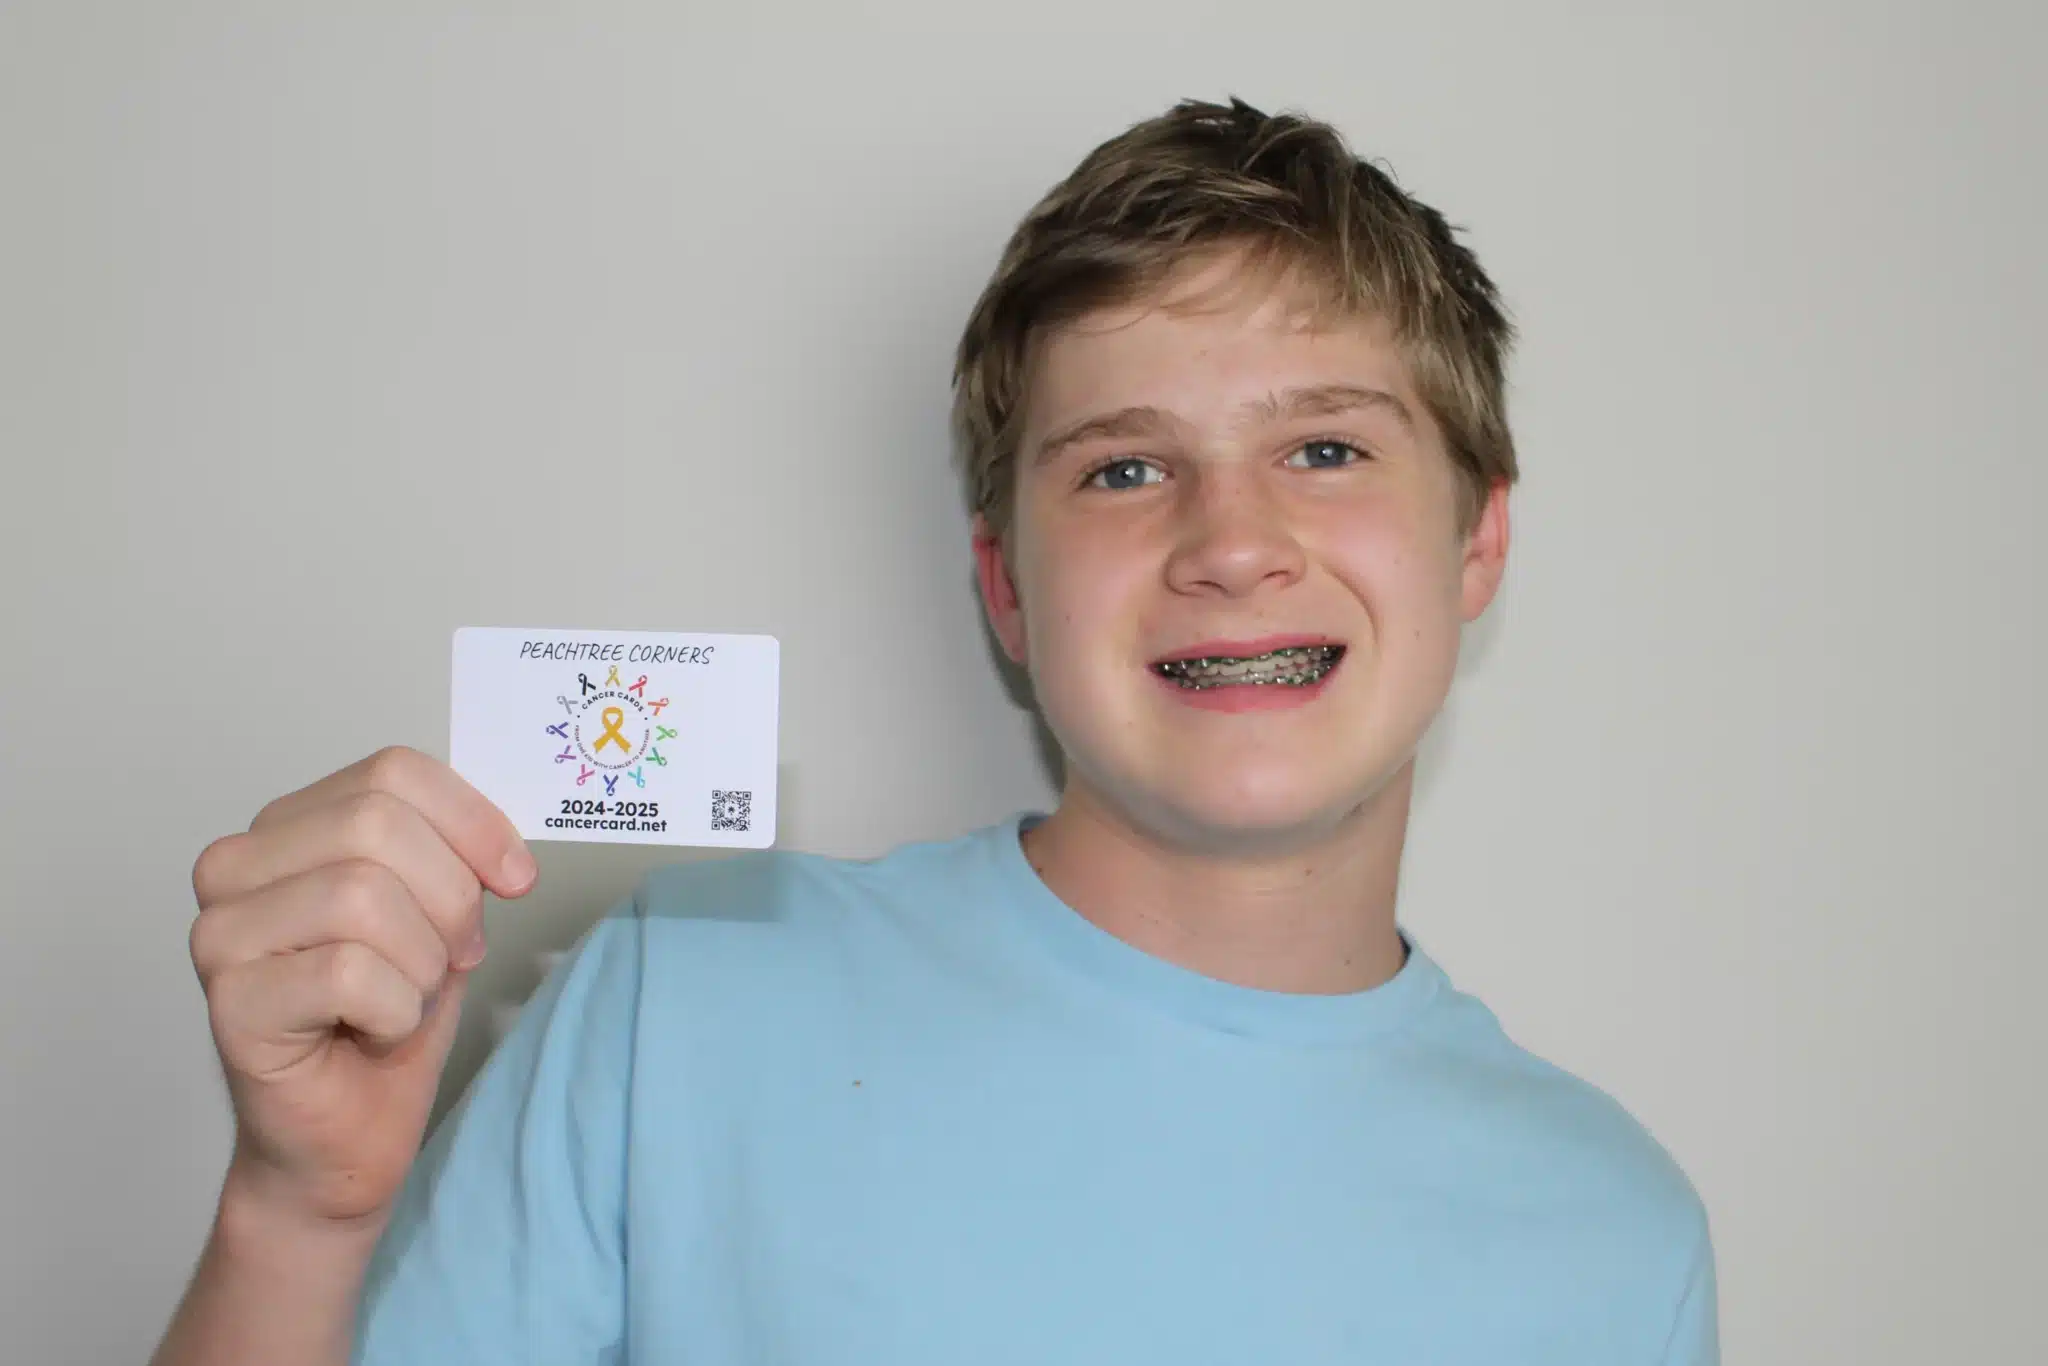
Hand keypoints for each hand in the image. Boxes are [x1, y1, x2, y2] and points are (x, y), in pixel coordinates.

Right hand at [187, 746, 536, 1226]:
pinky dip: (393, 1011)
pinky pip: (348, 972)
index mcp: (289, 827)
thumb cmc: (386, 1022)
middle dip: (449, 898)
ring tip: (402, 999)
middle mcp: (236, 867)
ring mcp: (221, 934)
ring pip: (362, 895)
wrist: (345, 1139)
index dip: (473, 820)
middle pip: (378, 824)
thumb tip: (500, 838)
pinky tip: (372, 1034)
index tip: (517, 877)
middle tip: (453, 956)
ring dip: (419, 963)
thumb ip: (453, 854)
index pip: (392, 771)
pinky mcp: (230, 1002)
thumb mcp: (438, 914)